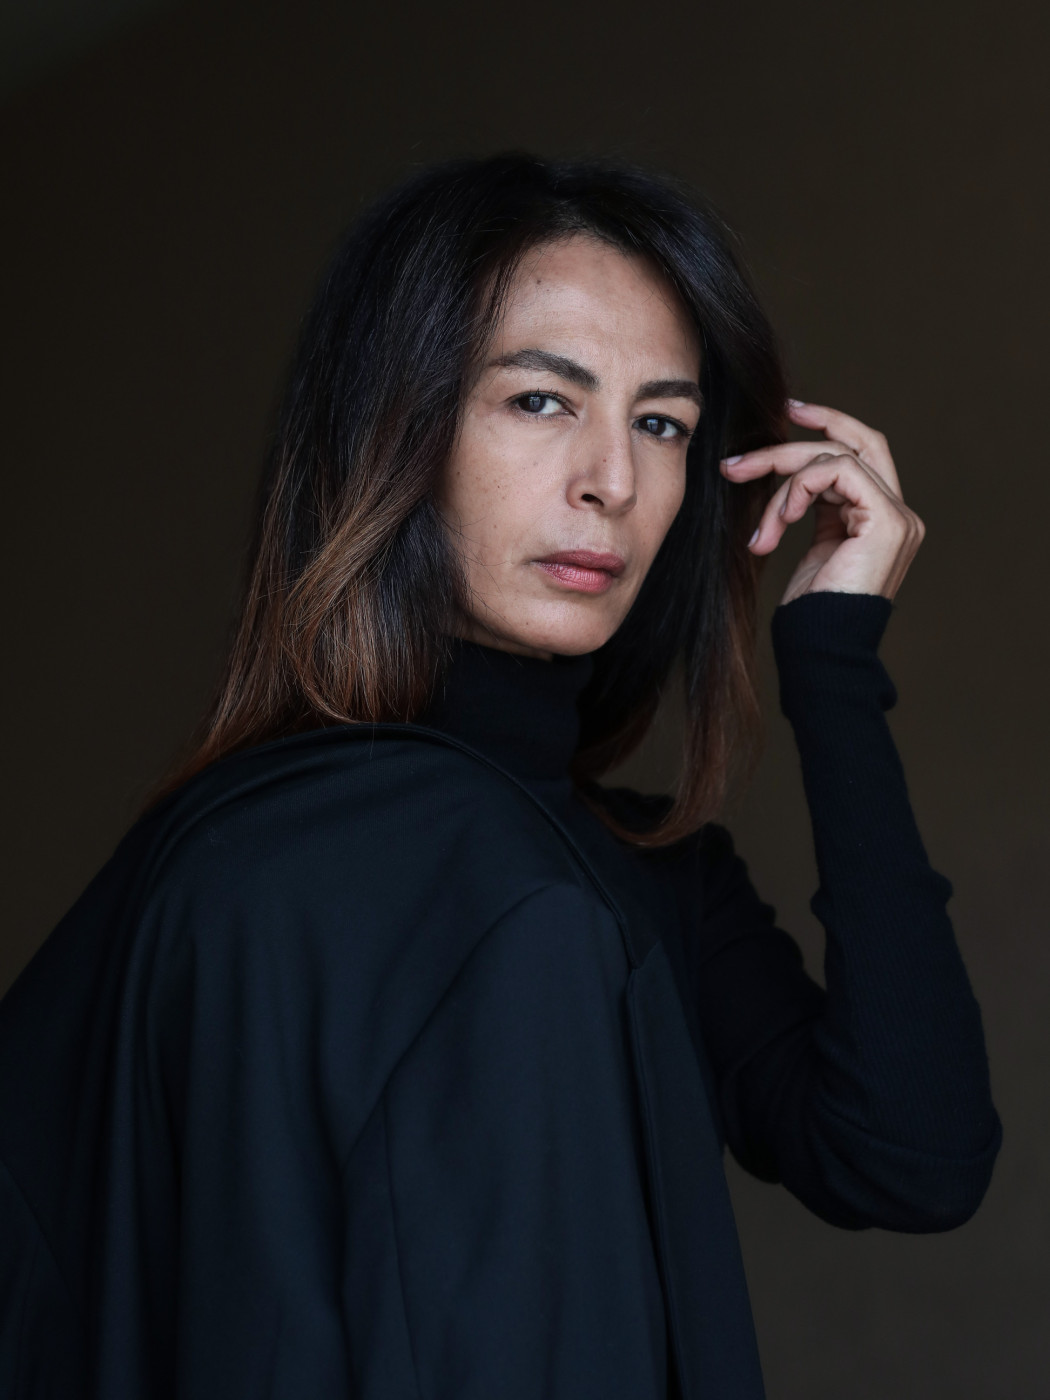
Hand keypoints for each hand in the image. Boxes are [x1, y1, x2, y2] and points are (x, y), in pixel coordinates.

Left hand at [720, 400, 924, 604]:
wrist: (820, 649)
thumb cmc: (808, 612)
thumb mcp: (809, 547)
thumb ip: (811, 508)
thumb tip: (785, 475)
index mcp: (881, 518)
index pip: (861, 452)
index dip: (828, 424)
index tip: (787, 413)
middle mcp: (898, 513)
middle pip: (856, 442)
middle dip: (806, 428)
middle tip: (748, 450)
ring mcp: (897, 517)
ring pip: (835, 456)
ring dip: (782, 480)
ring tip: (760, 530)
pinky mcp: (886, 520)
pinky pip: (835, 472)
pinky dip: (797, 488)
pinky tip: (779, 523)